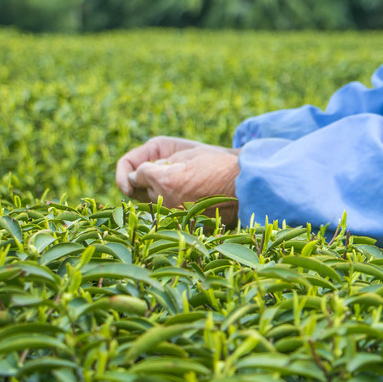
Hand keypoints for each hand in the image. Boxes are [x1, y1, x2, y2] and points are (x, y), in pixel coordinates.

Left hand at [115, 136, 239, 223]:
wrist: (246, 189)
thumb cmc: (220, 166)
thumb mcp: (188, 155)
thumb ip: (159, 164)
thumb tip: (135, 176)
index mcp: (167, 181)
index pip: (138, 174)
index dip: (146, 168)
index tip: (157, 167)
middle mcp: (167, 202)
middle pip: (145, 190)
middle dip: (154, 182)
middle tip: (180, 177)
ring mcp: (176, 217)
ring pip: (156, 204)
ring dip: (164, 196)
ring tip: (188, 188)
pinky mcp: (185, 226)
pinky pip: (169, 215)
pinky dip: (176, 208)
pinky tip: (193, 200)